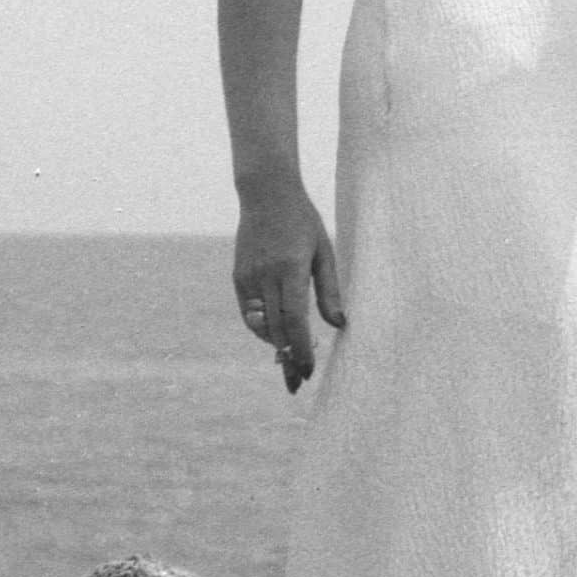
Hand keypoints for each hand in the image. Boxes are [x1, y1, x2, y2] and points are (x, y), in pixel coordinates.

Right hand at [233, 180, 345, 394]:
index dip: (301, 349)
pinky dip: (262, 328)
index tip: (308, 372)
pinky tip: (276, 335)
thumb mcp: (324, 252)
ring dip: (275, 345)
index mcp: (290, 269)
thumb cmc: (303, 222)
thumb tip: (339, 325)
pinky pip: (248, 313)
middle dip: (288, 358)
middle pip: (276, 329)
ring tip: (290, 359)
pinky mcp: (238, 277)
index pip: (294, 320)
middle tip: (298, 381)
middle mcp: (265, 276)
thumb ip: (330, 290)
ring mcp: (247, 277)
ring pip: (259, 325)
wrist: (266, 194)